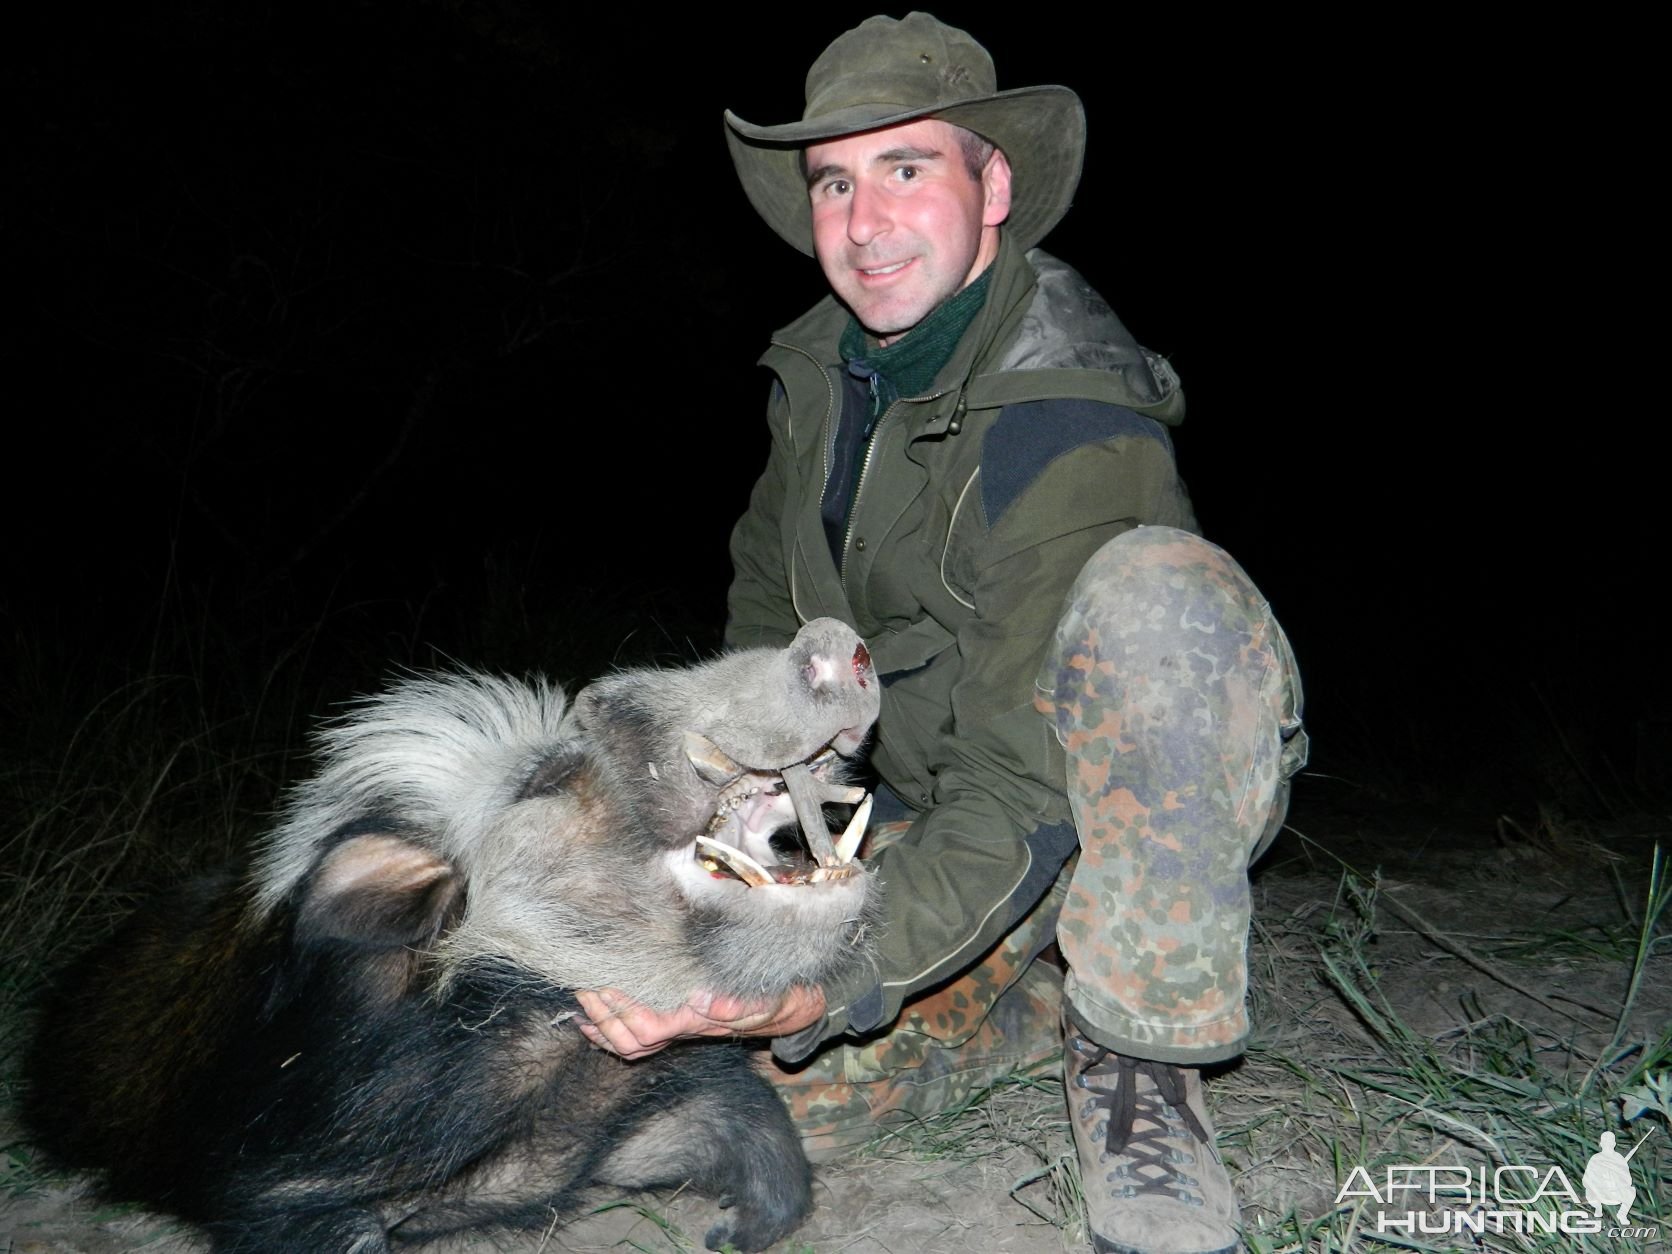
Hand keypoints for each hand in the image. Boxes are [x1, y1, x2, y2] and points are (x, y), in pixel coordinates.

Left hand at [574, 985, 825, 1059]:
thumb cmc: (775, 997)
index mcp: (697, 1022)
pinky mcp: (675, 1020)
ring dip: (600, 1021)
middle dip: (602, 1013)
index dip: (623, 1008)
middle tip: (580, 983)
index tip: (603, 981)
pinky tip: (588, 1017)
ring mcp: (676, 1029)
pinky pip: (633, 1039)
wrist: (788, 1005)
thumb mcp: (765, 998)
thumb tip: (702, 1001)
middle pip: (630, 1039)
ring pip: (627, 1043)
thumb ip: (738, 1002)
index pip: (649, 1026)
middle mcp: (681, 1030)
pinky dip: (606, 1031)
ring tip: (580, 994)